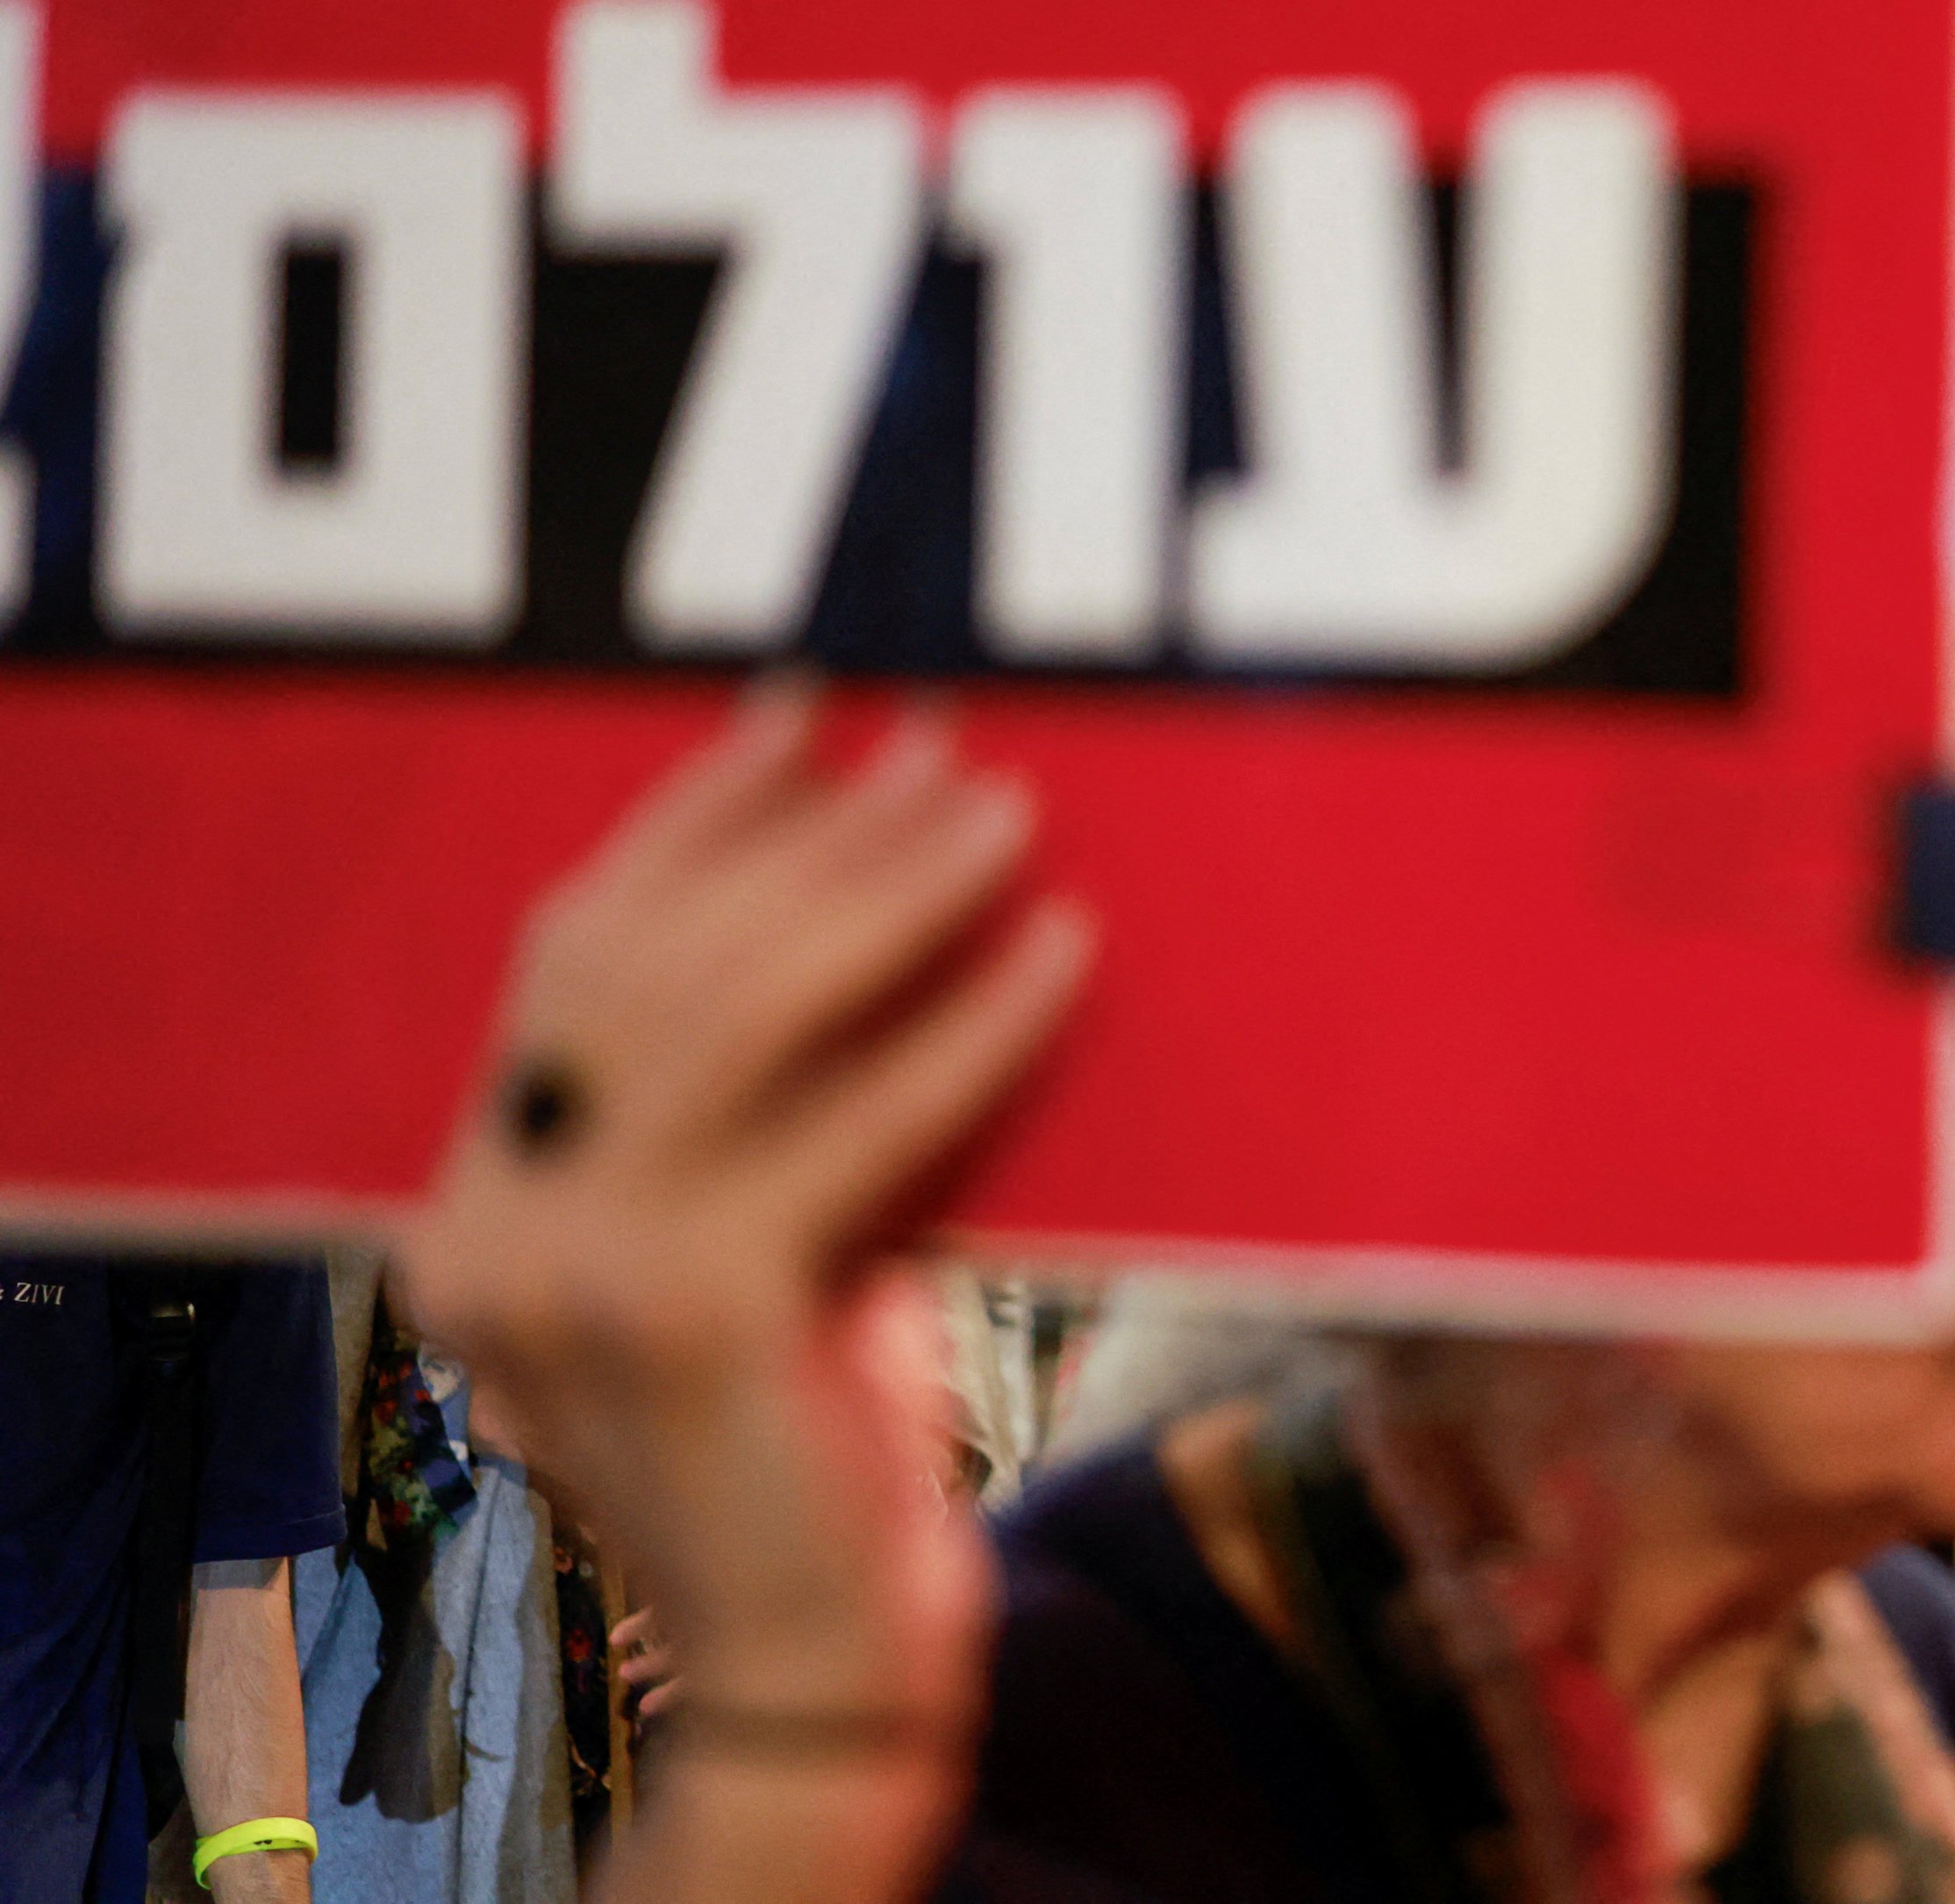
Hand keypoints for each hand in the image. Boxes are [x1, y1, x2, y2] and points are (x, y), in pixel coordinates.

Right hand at [405, 690, 1094, 1818]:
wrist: (813, 1665)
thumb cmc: (809, 1444)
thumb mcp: (750, 1247)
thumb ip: (751, 1113)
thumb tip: (875, 879)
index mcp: (472, 1207)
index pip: (565, 955)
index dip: (686, 823)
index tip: (801, 715)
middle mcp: (488, 1234)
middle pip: (648, 961)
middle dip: (802, 837)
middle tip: (937, 752)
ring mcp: (573, 1280)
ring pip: (736, 1015)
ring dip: (883, 895)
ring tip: (1004, 819)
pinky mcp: (698, 1320)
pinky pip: (857, 1122)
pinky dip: (966, 1028)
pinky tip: (1055, 958)